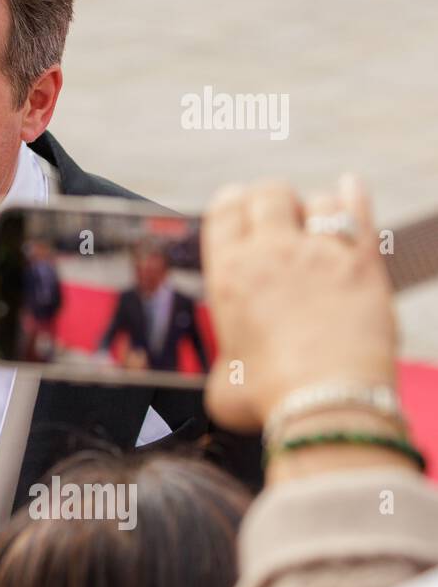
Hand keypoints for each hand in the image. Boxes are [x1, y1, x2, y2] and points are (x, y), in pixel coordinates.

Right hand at [201, 175, 396, 433]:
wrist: (325, 401)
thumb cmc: (269, 397)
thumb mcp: (223, 382)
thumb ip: (226, 363)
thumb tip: (230, 373)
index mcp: (228, 275)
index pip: (225, 211)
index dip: (231, 202)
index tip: (236, 203)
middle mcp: (270, 254)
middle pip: (269, 193)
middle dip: (271, 199)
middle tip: (275, 212)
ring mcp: (320, 254)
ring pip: (317, 202)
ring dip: (313, 208)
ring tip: (315, 223)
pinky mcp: (363, 264)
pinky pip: (359, 213)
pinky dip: (354, 195)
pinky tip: (351, 185)